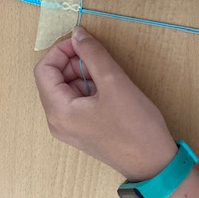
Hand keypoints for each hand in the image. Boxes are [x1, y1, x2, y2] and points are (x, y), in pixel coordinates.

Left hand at [33, 26, 177, 181]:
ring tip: (109, 76)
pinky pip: (78, 100)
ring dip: (84, 73)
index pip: (44, 70)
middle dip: (73, 62)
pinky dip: (90, 87)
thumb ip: (92, 54)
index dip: (61, 51)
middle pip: (54, 79)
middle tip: (99, 58)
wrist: (154, 164)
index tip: (82, 42)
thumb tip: (77, 34)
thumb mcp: (114, 82)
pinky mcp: (83, 130)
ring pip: (67, 88)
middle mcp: (57, 121)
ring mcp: (70, 128)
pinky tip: (110, 88)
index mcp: (58, 112)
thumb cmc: (135, 126)